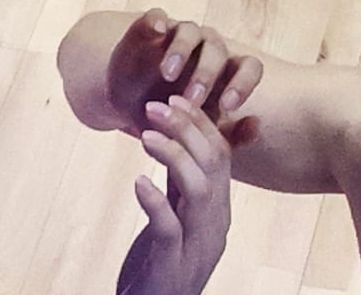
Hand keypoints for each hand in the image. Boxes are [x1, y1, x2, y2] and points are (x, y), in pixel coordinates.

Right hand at [60, 9, 262, 140]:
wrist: (131, 105)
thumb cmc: (173, 119)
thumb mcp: (198, 134)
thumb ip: (229, 136)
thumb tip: (257, 124)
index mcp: (225, 72)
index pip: (248, 67)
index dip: (243, 83)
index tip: (227, 106)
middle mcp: (206, 49)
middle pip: (218, 50)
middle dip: (206, 75)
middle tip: (191, 99)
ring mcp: (178, 35)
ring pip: (191, 32)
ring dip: (182, 51)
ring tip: (167, 74)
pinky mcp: (149, 27)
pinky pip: (156, 16)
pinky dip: (157, 21)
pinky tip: (157, 30)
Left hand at [114, 94, 235, 294]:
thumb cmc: (165, 260)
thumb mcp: (179, 213)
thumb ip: (183, 178)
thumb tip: (186, 132)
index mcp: (218, 209)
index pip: (221, 155)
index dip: (201, 121)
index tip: (175, 95)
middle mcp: (214, 225)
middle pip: (214, 165)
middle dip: (187, 128)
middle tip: (155, 104)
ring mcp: (196, 246)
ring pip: (200, 191)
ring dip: (173, 156)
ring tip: (145, 135)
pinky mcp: (171, 265)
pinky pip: (170, 229)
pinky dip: (156, 202)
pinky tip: (139, 183)